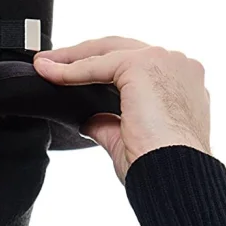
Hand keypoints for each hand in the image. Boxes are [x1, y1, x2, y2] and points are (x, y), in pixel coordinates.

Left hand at [32, 37, 210, 184]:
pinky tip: (49, 72)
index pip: (135, 68)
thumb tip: (89, 121)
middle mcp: (177, 67)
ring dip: (72, 57)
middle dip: (82, 55)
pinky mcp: (143, 65)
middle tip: (50, 63)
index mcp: (181, 85)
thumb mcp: (129, 141)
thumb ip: (109, 125)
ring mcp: (164, 61)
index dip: (101, 69)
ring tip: (44, 64)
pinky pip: (97, 64)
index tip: (70, 76)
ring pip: (108, 51)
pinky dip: (70, 69)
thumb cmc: (161, 167)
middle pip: (121, 50)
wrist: (175, 175)